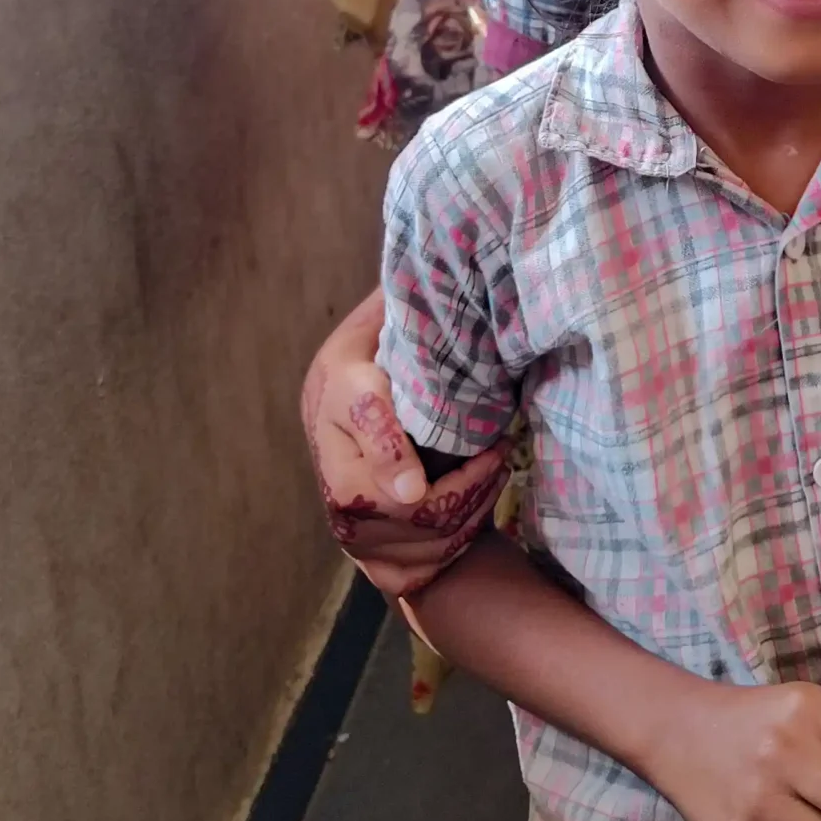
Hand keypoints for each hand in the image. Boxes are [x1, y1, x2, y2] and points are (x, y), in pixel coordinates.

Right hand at [300, 296, 507, 595]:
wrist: (383, 400)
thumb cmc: (414, 343)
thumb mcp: (410, 311)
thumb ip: (424, 300)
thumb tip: (461, 248)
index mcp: (339, 376)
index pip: (358, 415)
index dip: (386, 449)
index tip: (414, 488)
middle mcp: (326, 441)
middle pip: (362, 499)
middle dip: (439, 497)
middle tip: (495, 461)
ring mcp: (336, 499)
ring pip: (388, 541)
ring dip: (454, 519)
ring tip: (494, 476)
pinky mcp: (360, 545)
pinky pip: (402, 571)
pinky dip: (448, 550)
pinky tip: (476, 513)